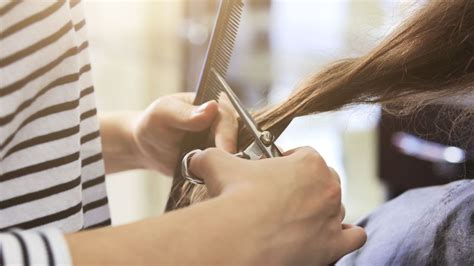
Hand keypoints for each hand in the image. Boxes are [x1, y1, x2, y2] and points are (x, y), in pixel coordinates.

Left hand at [132, 93, 237, 175]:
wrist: (149, 146)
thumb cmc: (154, 123)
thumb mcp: (165, 113)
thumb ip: (186, 113)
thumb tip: (212, 107)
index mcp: (216, 104)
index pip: (228, 119)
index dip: (228, 136)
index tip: (225, 152)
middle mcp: (226, 123)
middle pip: (238, 139)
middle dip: (230, 155)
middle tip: (222, 171)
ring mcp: (225, 143)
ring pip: (236, 156)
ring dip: (228, 167)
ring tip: (217, 177)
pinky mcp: (222, 161)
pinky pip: (229, 170)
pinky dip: (223, 176)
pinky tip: (214, 181)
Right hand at [189, 147, 366, 264]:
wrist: (241, 238)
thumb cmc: (235, 197)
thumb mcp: (219, 165)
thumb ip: (213, 155)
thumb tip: (198, 157)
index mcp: (309, 163)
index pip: (305, 155)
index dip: (289, 162)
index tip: (275, 171)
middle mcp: (327, 188)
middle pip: (324, 181)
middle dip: (306, 186)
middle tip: (283, 197)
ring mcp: (332, 217)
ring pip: (336, 209)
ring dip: (321, 212)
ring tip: (298, 219)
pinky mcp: (333, 245)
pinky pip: (353, 236)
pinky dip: (343, 236)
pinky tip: (327, 236)